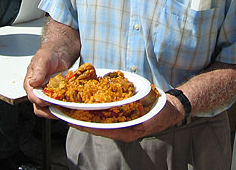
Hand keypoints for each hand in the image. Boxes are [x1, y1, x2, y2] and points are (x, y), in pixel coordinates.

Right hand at [23, 47, 68, 118]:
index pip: (33, 98)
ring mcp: (47, 95)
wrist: (58, 55)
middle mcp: (37, 93)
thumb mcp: (42, 60)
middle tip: (61, 109)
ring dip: (59, 110)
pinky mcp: (56, 96)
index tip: (50, 101)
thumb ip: (38, 71)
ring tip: (68, 108)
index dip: (41, 102)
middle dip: (50, 112)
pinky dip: (65, 106)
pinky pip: (59, 105)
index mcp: (30, 85)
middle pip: (40, 109)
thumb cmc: (47, 56)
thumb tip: (33, 82)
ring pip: (50, 109)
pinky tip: (72, 104)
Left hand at [66, 93, 184, 141]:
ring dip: (85, 114)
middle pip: (96, 126)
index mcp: (127, 132)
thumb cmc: (162, 113)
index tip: (73, 121)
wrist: (169, 108)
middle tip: (65, 114)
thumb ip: (148, 123)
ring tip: (70, 109)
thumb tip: (140, 125)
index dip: (87, 126)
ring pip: (98, 120)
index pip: (102, 130)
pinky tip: (85, 102)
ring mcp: (119, 122)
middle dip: (81, 120)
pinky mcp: (120, 114)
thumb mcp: (156, 118)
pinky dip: (94, 108)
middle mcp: (120, 128)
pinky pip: (104, 113)